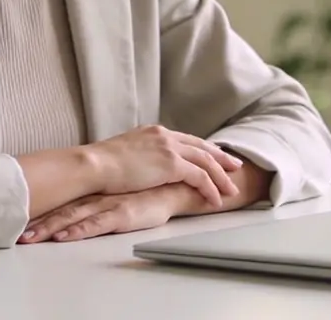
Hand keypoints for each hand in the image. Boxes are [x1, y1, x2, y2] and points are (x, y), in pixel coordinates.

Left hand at [20, 186, 189, 243]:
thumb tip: (85, 207)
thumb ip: (104, 199)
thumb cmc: (151, 193)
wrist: (177, 189)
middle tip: (17, 235)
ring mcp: (108, 206)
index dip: (41, 212)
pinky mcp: (122, 215)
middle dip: (38, 224)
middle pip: (61, 211)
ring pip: (71, 218)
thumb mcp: (122, 195)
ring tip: (28, 238)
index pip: (62, 203)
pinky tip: (62, 238)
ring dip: (48, 229)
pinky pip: (94, 225)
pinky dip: (77, 232)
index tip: (18, 221)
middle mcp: (97, 199)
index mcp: (95, 194)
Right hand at [87, 124, 242, 207]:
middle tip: (235, 166)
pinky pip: (200, 176)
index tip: (215, 155)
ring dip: (221, 176)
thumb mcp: (125, 152)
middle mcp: (165, 136)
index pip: (186, 140)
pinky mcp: (172, 164)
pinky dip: (210, 188)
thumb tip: (141, 166)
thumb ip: (140, 155)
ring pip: (206, 161)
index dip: (203, 149)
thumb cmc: (102, 165)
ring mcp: (170, 148)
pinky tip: (215, 199)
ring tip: (231, 189)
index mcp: (155, 132)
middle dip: (220, 157)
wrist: (94, 165)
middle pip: (202, 147)